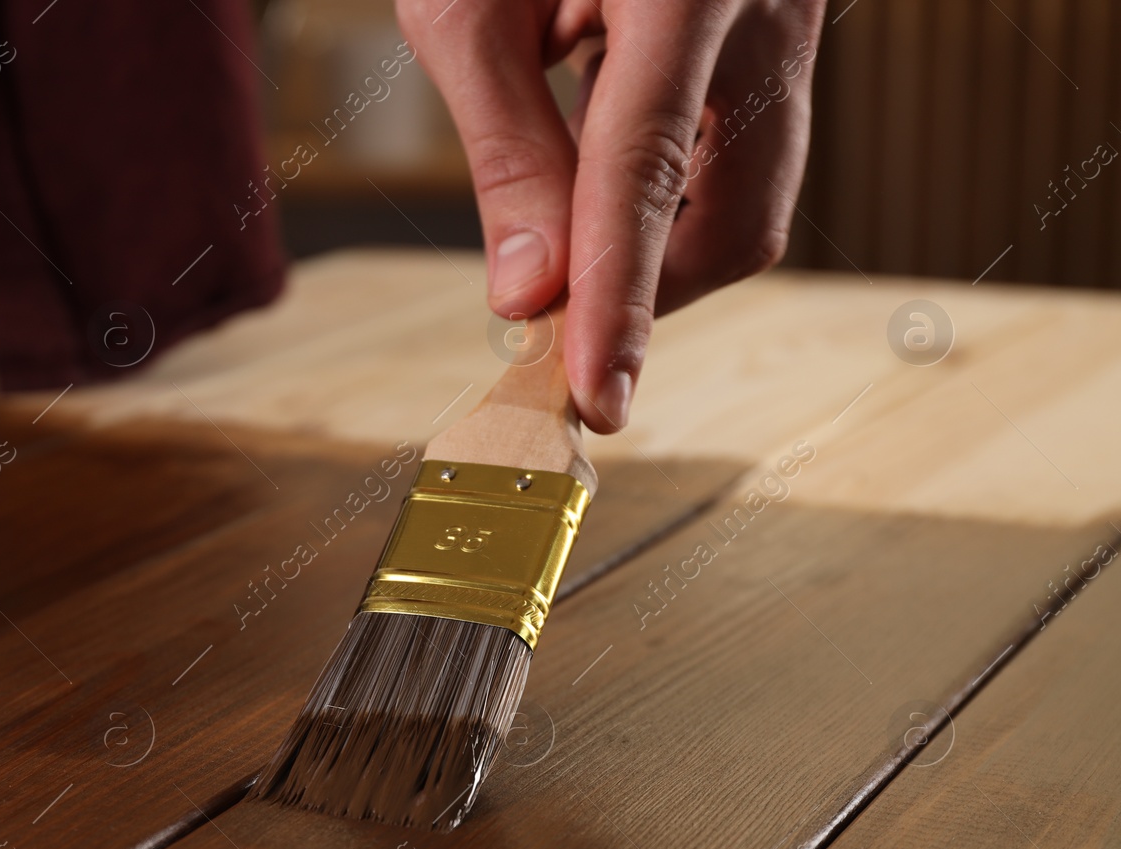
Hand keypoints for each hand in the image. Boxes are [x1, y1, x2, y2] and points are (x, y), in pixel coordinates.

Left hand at [398, 0, 826, 432]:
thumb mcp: (470, 2)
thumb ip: (505, 148)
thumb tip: (529, 293)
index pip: (645, 175)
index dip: (618, 301)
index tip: (595, 396)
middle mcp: (766, 7)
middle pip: (737, 220)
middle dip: (645, 288)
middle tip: (556, 304)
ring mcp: (791, 22)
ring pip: (749, 199)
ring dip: (653, 236)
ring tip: (567, 183)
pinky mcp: (782, 38)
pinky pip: (741, 149)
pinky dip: (667, 181)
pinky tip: (601, 127)